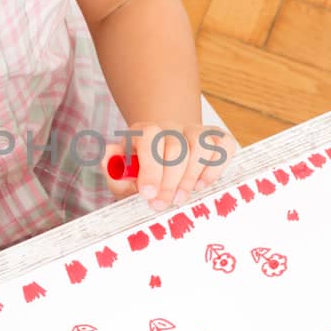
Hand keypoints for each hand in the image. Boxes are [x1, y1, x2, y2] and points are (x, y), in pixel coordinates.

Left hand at [106, 120, 236, 211]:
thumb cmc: (143, 172)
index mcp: (143, 132)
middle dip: (170, 181)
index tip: (147, 195)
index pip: (149, 138)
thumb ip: (113, 170)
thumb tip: (107, 161)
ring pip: (200, 145)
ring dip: (191, 176)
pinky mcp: (216, 138)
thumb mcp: (123, 175)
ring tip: (181, 197)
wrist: (165, 159)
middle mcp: (170, 126)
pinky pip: (223, 146)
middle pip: (176, 146)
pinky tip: (202, 184)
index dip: (150, 167)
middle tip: (163, 204)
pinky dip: (215, 167)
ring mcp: (195, 130)